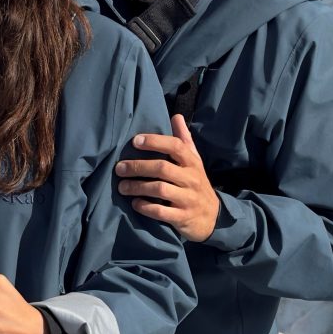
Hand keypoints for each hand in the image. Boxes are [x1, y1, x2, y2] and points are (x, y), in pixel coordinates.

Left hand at [116, 114, 222, 241]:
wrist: (213, 217)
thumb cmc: (197, 184)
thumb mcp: (194, 161)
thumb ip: (184, 139)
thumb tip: (176, 116)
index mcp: (192, 162)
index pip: (176, 146)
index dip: (155, 141)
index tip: (135, 141)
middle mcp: (191, 179)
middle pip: (163, 168)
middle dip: (138, 166)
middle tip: (119, 168)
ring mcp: (188, 199)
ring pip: (160, 189)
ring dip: (137, 187)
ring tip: (122, 187)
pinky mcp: (183, 217)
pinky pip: (161, 211)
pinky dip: (145, 207)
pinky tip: (135, 204)